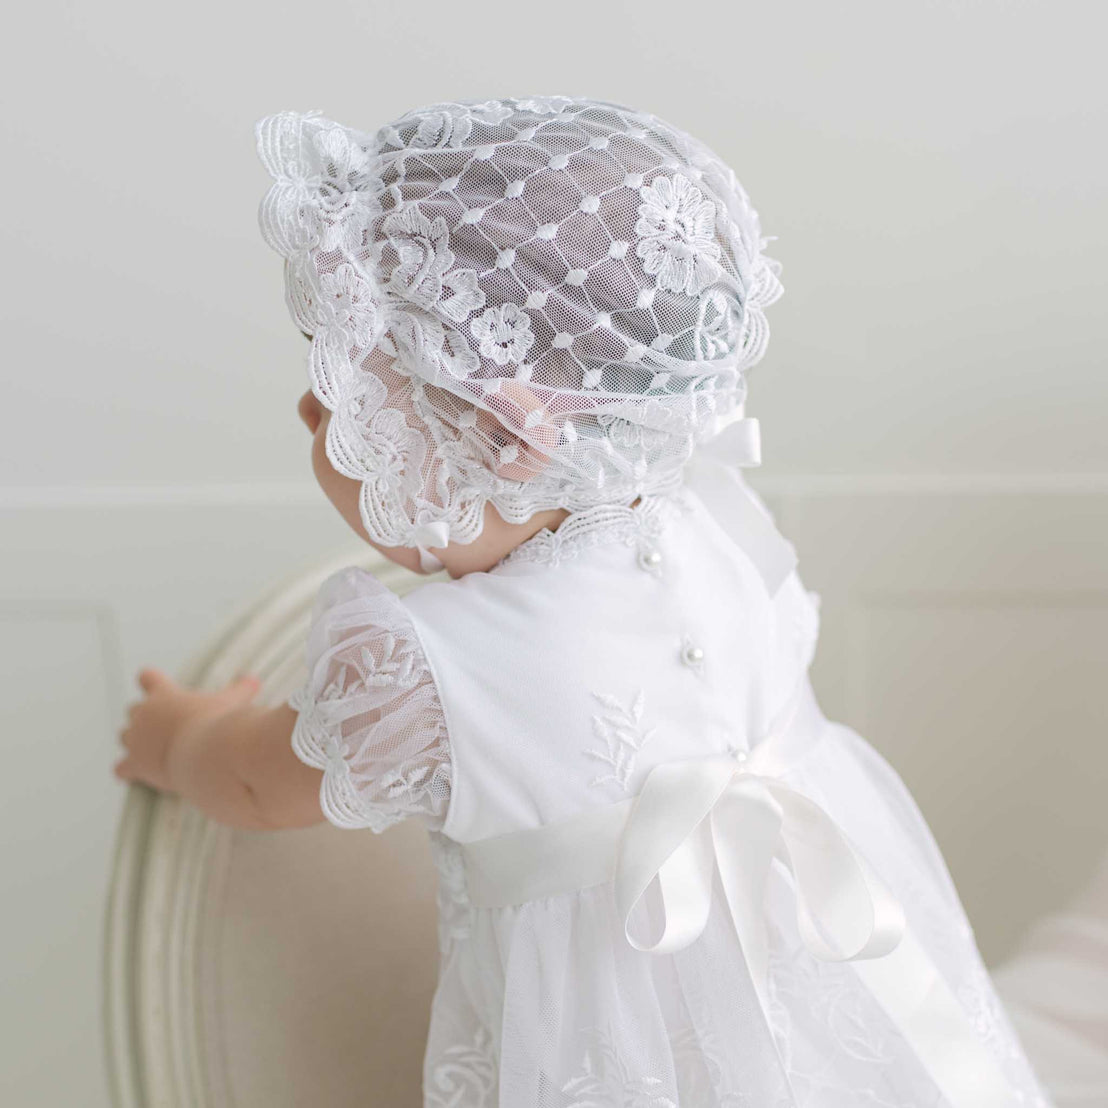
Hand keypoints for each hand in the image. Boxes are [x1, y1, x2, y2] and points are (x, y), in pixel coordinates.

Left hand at [115, 668, 261, 792]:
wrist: (207, 755)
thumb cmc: (219, 723)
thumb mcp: (232, 701)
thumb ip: (241, 689)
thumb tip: (254, 680)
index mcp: (163, 693)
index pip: (147, 677)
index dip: (151, 681)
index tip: (154, 684)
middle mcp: (143, 714)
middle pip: (133, 710)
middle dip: (144, 717)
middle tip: (162, 725)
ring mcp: (135, 740)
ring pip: (124, 736)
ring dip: (134, 741)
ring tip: (150, 748)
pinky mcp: (135, 764)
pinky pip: (121, 768)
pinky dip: (128, 770)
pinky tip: (135, 774)